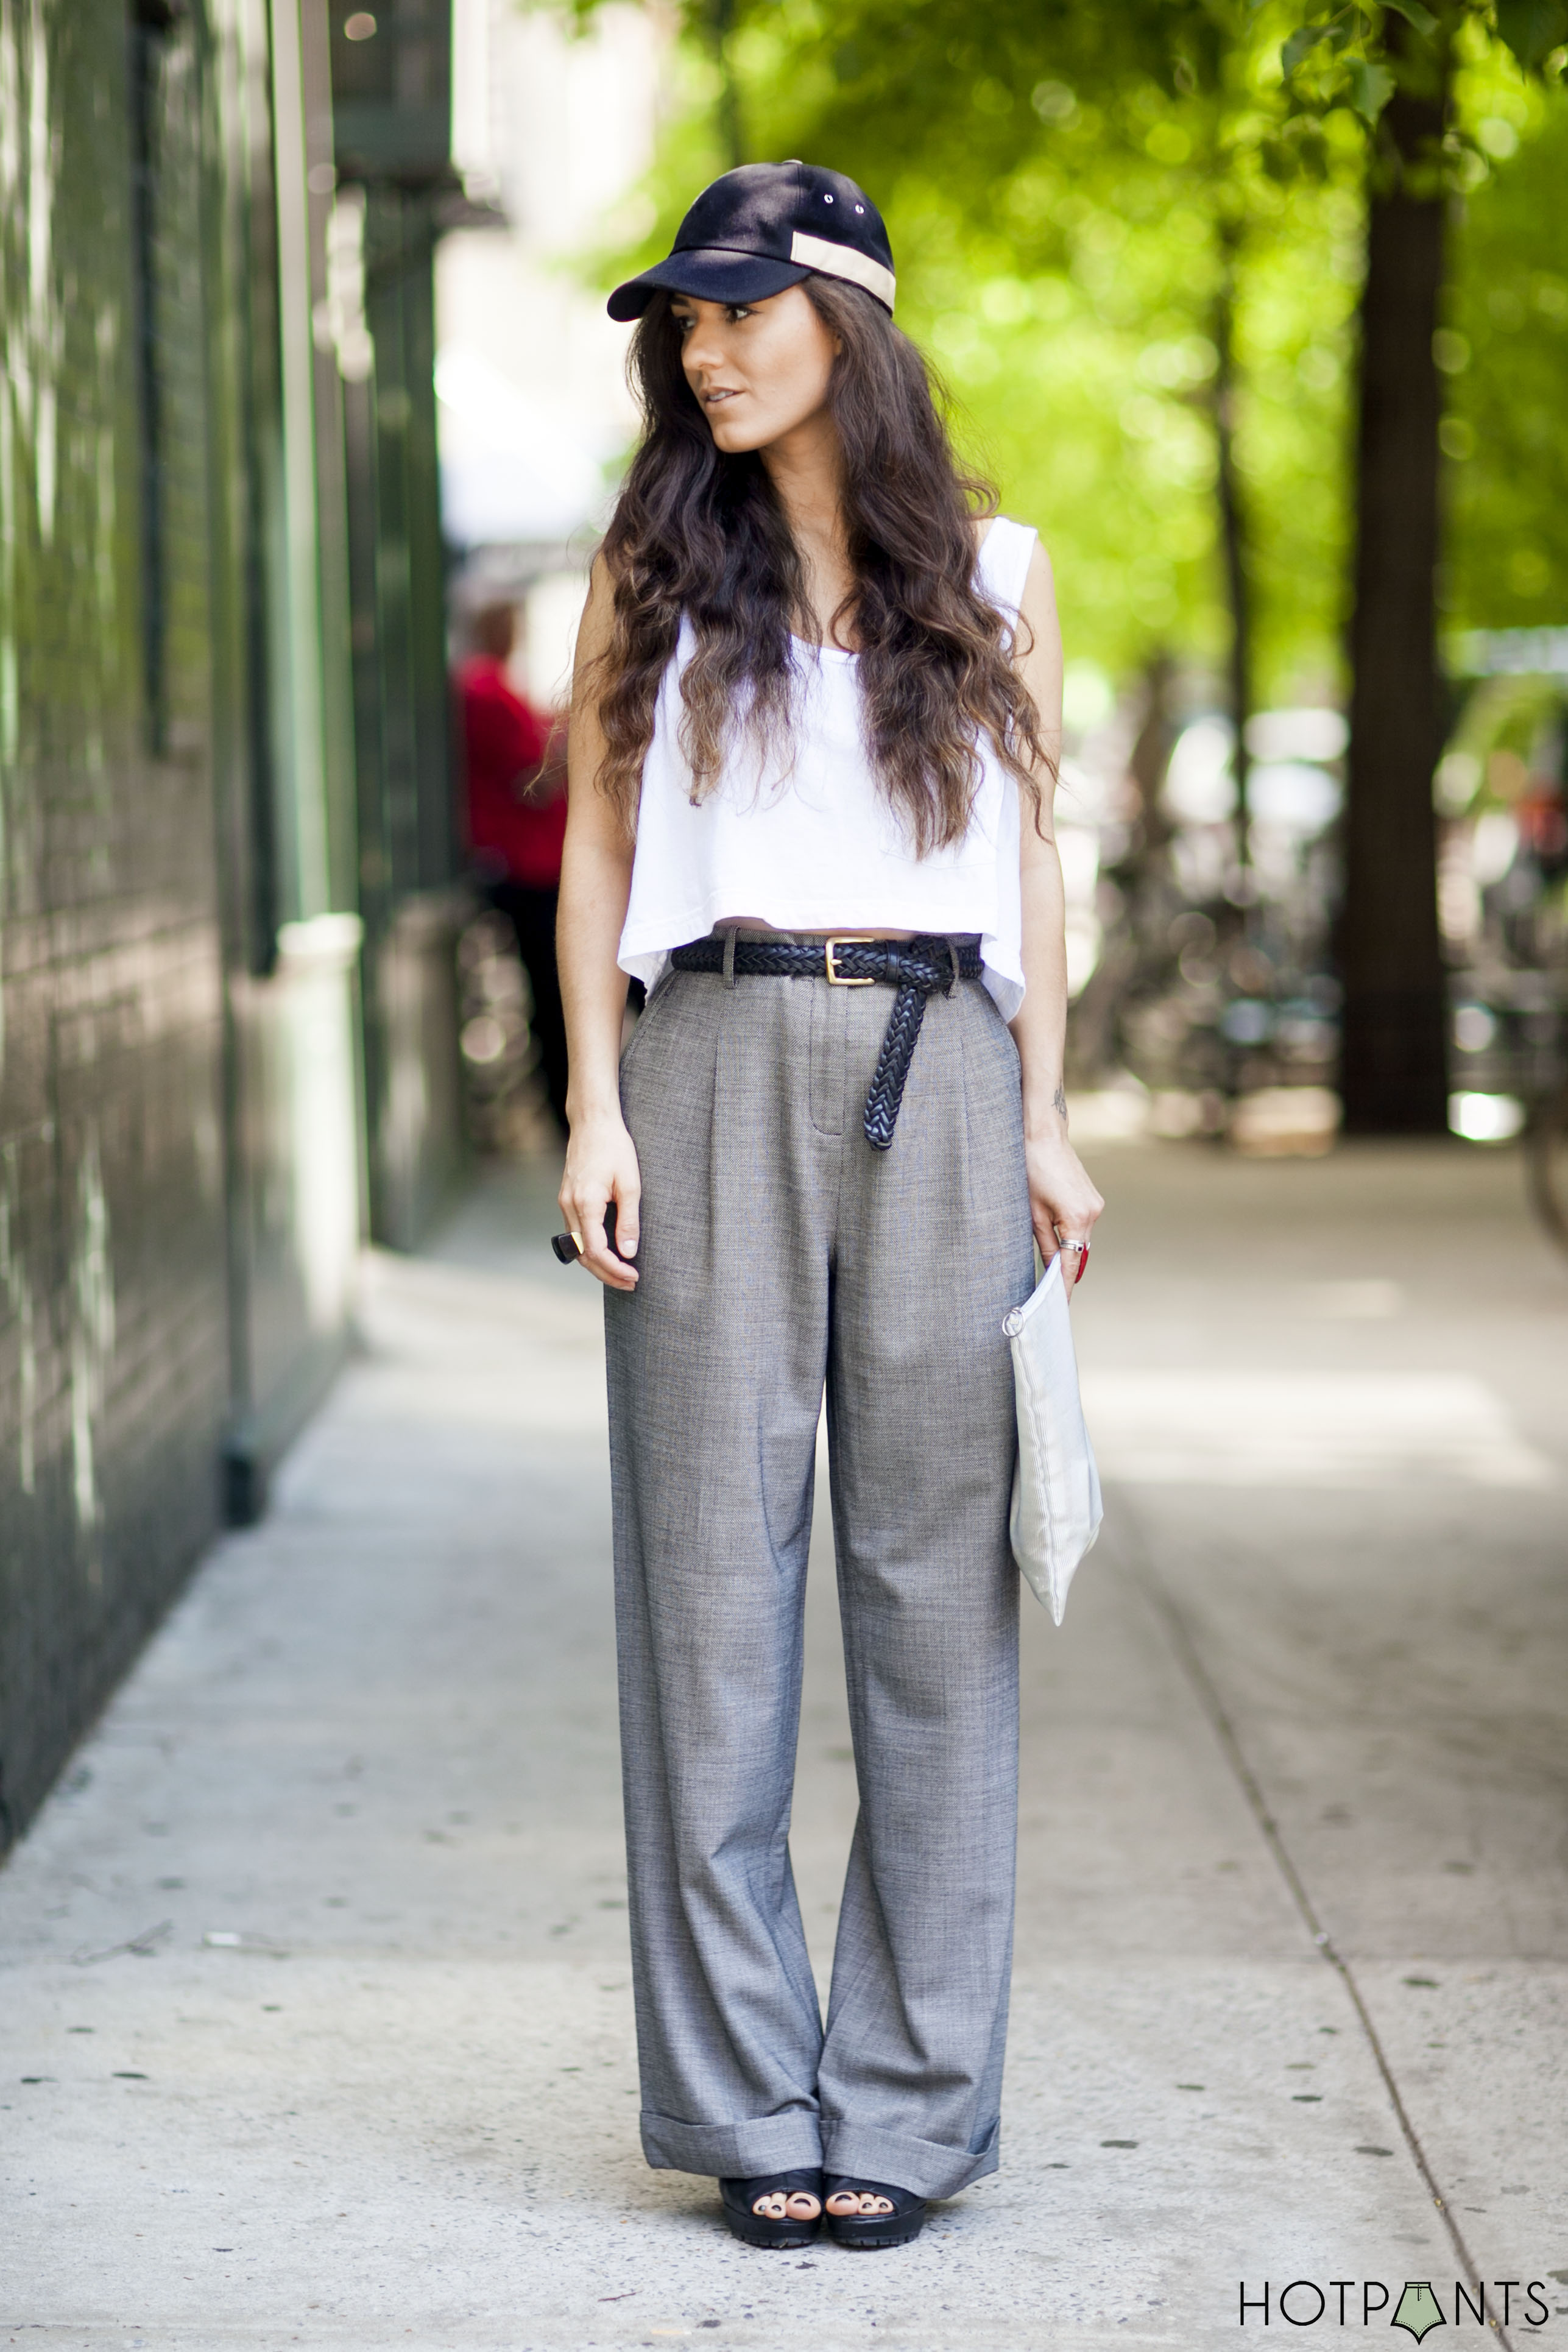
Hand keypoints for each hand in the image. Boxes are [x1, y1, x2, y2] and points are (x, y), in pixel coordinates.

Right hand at [560, 1110, 640, 1290]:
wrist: (592, 1122)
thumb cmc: (614, 1147)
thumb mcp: (630, 1184)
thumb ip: (629, 1220)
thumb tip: (628, 1252)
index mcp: (585, 1203)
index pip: (596, 1251)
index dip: (615, 1269)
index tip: (634, 1277)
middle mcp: (569, 1206)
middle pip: (583, 1255)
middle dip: (606, 1274)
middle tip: (630, 1283)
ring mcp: (564, 1203)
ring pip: (577, 1247)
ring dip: (598, 1264)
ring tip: (621, 1273)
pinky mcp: (567, 1199)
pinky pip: (576, 1233)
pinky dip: (591, 1248)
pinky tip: (608, 1252)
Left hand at [1024, 1127, 1102, 1296]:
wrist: (1043, 1136)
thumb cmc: (1032, 1170)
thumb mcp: (1032, 1213)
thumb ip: (1044, 1243)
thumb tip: (1050, 1267)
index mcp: (1078, 1218)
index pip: (1072, 1263)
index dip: (1065, 1286)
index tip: (1060, 1306)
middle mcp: (1093, 1213)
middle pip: (1079, 1252)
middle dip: (1065, 1270)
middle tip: (1050, 1291)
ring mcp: (1095, 1205)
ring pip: (1081, 1239)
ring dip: (1067, 1250)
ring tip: (1049, 1265)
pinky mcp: (1092, 1198)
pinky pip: (1082, 1225)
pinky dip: (1071, 1234)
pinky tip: (1057, 1237)